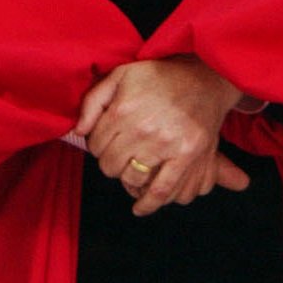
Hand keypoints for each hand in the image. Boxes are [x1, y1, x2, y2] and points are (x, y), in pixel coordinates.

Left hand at [73, 56, 250, 215]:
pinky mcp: (188, 157)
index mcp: (123, 110)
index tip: (108, 142)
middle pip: (111, 166)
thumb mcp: (120, 76)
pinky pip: (163, 191)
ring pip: (133, 181)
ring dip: (128, 183)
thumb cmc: (159, 77)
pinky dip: (150, 204)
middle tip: (121, 156)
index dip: (98, 146)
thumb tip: (79, 131)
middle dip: (111, 164)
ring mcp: (167, 145)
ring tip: (131, 176)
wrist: (203, 77)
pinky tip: (142, 206)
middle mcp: (143, 129)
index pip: (96, 145)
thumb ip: (93, 101)